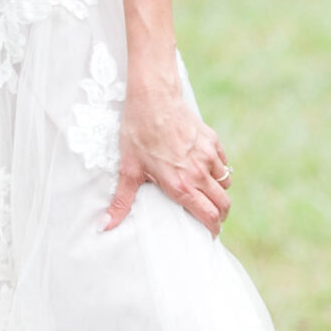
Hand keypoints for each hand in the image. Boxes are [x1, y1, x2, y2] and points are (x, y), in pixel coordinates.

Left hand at [104, 79, 230, 235]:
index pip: (209, 215)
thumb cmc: (138, 132)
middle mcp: (198, 173)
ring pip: (225, 183)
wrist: (153, 97)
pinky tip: (205, 169)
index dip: (212, 229)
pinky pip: (223, 163)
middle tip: (211, 218)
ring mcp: (208, 156)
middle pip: (223, 204)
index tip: (208, 233)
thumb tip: (104, 226)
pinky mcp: (212, 140)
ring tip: (207, 194)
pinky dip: (218, 170)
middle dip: (220, 215)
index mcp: (180, 185)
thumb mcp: (128, 168)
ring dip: (219, 192)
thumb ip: (121, 201)